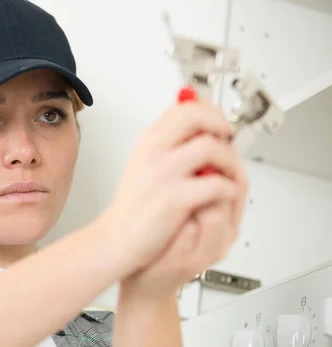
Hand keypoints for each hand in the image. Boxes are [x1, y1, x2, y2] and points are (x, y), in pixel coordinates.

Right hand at [98, 97, 242, 276]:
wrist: (116, 239)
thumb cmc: (132, 208)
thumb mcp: (143, 164)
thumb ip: (167, 144)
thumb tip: (195, 127)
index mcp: (148, 141)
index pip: (183, 106)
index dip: (209, 110)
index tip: (219, 122)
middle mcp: (154, 152)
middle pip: (197, 116)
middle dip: (221, 126)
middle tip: (228, 141)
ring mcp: (163, 174)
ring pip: (212, 148)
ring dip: (230, 161)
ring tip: (229, 174)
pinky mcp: (174, 198)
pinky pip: (216, 184)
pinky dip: (229, 189)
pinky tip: (224, 195)